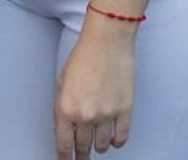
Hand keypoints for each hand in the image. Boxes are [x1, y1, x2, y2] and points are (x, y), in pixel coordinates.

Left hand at [56, 16, 136, 158]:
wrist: (108, 39)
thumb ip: (63, 106)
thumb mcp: (62, 82)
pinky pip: (121, 137)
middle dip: (81, 155)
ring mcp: (106, 114)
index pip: (64, 145)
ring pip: (101, 145)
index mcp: (65, 108)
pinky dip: (116, 142)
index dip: (65, 157)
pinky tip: (113, 140)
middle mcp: (85, 115)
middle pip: (83, 147)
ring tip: (98, 145)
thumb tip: (67, 126)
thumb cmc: (84, 54)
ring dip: (98, 147)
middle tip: (82, 158)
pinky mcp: (124, 109)